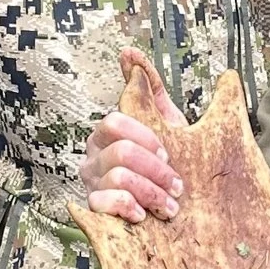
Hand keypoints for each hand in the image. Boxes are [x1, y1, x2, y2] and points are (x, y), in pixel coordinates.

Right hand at [82, 48, 184, 221]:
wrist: (172, 212)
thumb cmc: (164, 165)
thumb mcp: (164, 121)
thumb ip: (148, 86)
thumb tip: (130, 54)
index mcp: (108, 134)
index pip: (116, 122)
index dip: (147, 138)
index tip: (168, 154)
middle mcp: (95, 157)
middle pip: (121, 152)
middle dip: (156, 170)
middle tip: (177, 186)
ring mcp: (92, 184)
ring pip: (119, 178)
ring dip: (152, 193)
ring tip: (168, 206)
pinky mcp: (95, 211)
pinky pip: (106, 203)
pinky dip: (130, 207)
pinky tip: (144, 214)